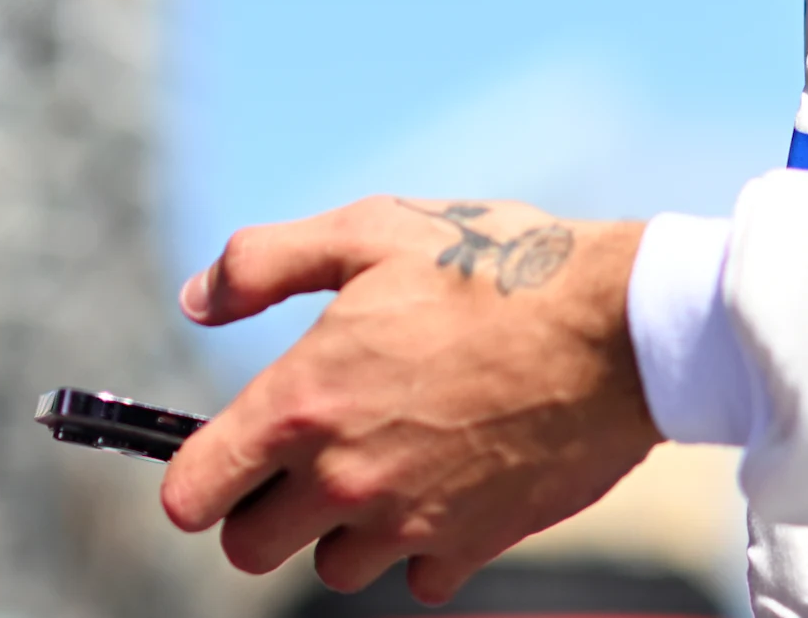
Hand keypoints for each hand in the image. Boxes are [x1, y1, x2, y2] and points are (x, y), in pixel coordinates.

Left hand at [160, 196, 660, 600]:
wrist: (615, 328)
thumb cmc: (494, 268)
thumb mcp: (371, 230)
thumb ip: (265, 263)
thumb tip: (196, 299)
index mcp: (303, 402)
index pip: (193, 494)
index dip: (196, 477)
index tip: (224, 455)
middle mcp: (343, 476)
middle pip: (249, 550)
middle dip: (264, 510)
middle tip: (309, 457)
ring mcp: (407, 519)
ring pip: (334, 568)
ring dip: (346, 530)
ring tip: (389, 462)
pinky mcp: (472, 544)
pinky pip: (418, 577)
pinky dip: (425, 544)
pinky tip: (449, 484)